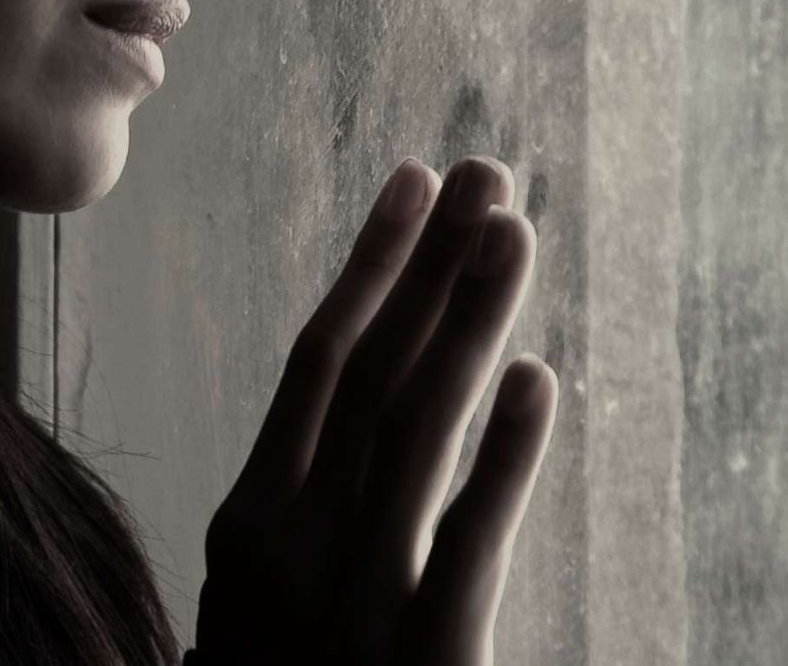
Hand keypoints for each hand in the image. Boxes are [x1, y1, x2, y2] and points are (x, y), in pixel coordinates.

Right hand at [190, 155, 557, 665]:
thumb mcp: (258, 605)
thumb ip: (299, 513)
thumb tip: (365, 404)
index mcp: (249, 523)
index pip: (320, 362)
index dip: (372, 267)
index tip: (413, 185)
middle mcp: (295, 541)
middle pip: (374, 370)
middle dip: (431, 263)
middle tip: (486, 170)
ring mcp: (357, 596)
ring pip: (416, 426)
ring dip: (467, 319)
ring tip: (512, 229)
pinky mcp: (427, 656)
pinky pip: (470, 538)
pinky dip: (504, 455)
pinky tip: (538, 379)